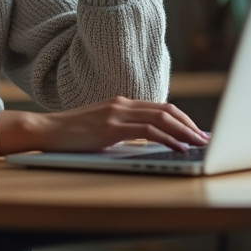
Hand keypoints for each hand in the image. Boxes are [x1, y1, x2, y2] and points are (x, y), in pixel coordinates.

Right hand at [0, 97, 209, 155]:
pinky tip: (178, 147)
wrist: (45, 130)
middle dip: (190, 124)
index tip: (197, 131)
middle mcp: (122, 104)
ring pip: (161, 118)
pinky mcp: (110, 127)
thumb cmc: (71, 134)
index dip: (183, 119)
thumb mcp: (102, 130)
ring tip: (199, 143)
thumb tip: (147, 145)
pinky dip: (167, 138)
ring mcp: (116, 113)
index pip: (161, 107)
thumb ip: (123, 131)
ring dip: (184, 131)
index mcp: (121, 103)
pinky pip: (147, 131)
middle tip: (206, 138)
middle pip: (167, 110)